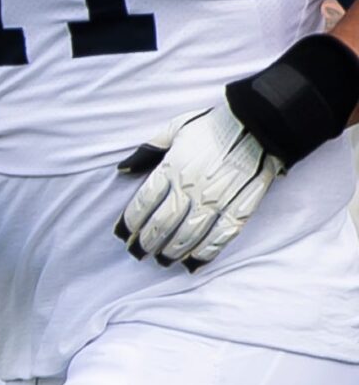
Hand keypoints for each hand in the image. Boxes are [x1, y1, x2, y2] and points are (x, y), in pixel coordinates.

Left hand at [115, 101, 281, 267]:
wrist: (261, 122)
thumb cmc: (214, 125)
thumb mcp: (175, 129)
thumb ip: (147, 151)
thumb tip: (122, 169)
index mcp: (172, 168)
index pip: (143, 204)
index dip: (129, 223)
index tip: (123, 234)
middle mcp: (191, 188)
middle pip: (161, 224)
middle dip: (146, 242)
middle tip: (139, 252)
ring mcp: (216, 200)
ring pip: (188, 235)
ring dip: (171, 251)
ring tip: (162, 260)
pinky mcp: (240, 207)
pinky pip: (221, 236)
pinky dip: (205, 253)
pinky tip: (194, 262)